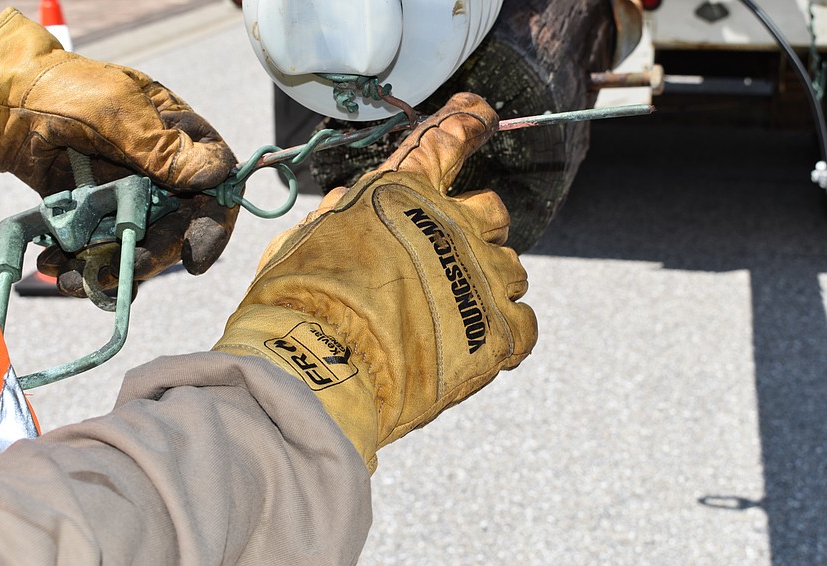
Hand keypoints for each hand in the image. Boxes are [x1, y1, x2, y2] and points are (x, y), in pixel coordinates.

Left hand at [0, 8, 237, 295]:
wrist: (1, 97)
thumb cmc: (64, 87)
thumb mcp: (119, 111)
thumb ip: (165, 147)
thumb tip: (218, 173)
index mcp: (181, 138)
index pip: (216, 186)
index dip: (212, 226)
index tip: (194, 257)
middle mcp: (162, 172)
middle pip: (178, 226)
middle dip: (154, 253)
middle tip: (130, 271)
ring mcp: (128, 193)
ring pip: (137, 242)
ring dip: (112, 266)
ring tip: (76, 281)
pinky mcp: (95, 211)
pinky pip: (98, 245)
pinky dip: (79, 262)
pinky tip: (55, 267)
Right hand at [214, 92, 537, 471]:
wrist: (320, 367)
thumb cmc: (300, 301)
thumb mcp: (306, 240)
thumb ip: (340, 216)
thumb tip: (350, 202)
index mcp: (406, 193)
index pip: (449, 139)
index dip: (467, 121)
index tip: (480, 113)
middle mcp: (455, 226)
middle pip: (492, 212)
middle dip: (472, 229)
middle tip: (445, 258)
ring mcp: (483, 277)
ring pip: (512, 267)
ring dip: (487, 281)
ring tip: (451, 314)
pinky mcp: (499, 332)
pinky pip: (526, 323)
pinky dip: (507, 329)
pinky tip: (481, 341)